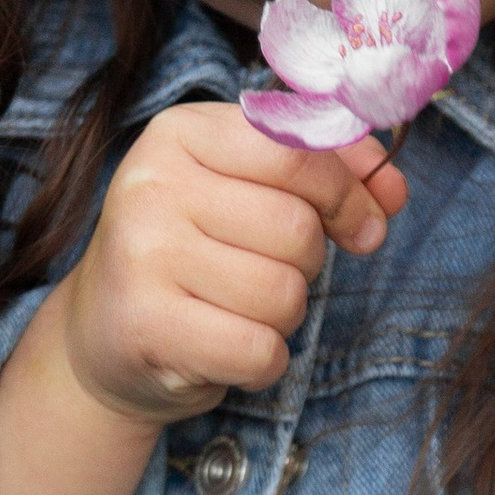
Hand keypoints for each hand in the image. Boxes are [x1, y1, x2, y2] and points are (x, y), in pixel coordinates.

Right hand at [0, 100, 407, 494]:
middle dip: (308, 264)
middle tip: (267, 273)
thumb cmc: (192, 252)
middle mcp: (151, 185)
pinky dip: (263, 361)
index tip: (363, 225)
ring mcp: (142, 256)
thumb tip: (392, 187)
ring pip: (283, 294)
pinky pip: (259, 350)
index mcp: (179, 133)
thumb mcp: (246, 189)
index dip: (349, 195)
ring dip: (283, 317)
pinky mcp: (146, 327)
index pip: (298, 154)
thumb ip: (327, 173)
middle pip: (297, 229)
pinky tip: (226, 348)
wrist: (102, 335)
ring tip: (237, 310)